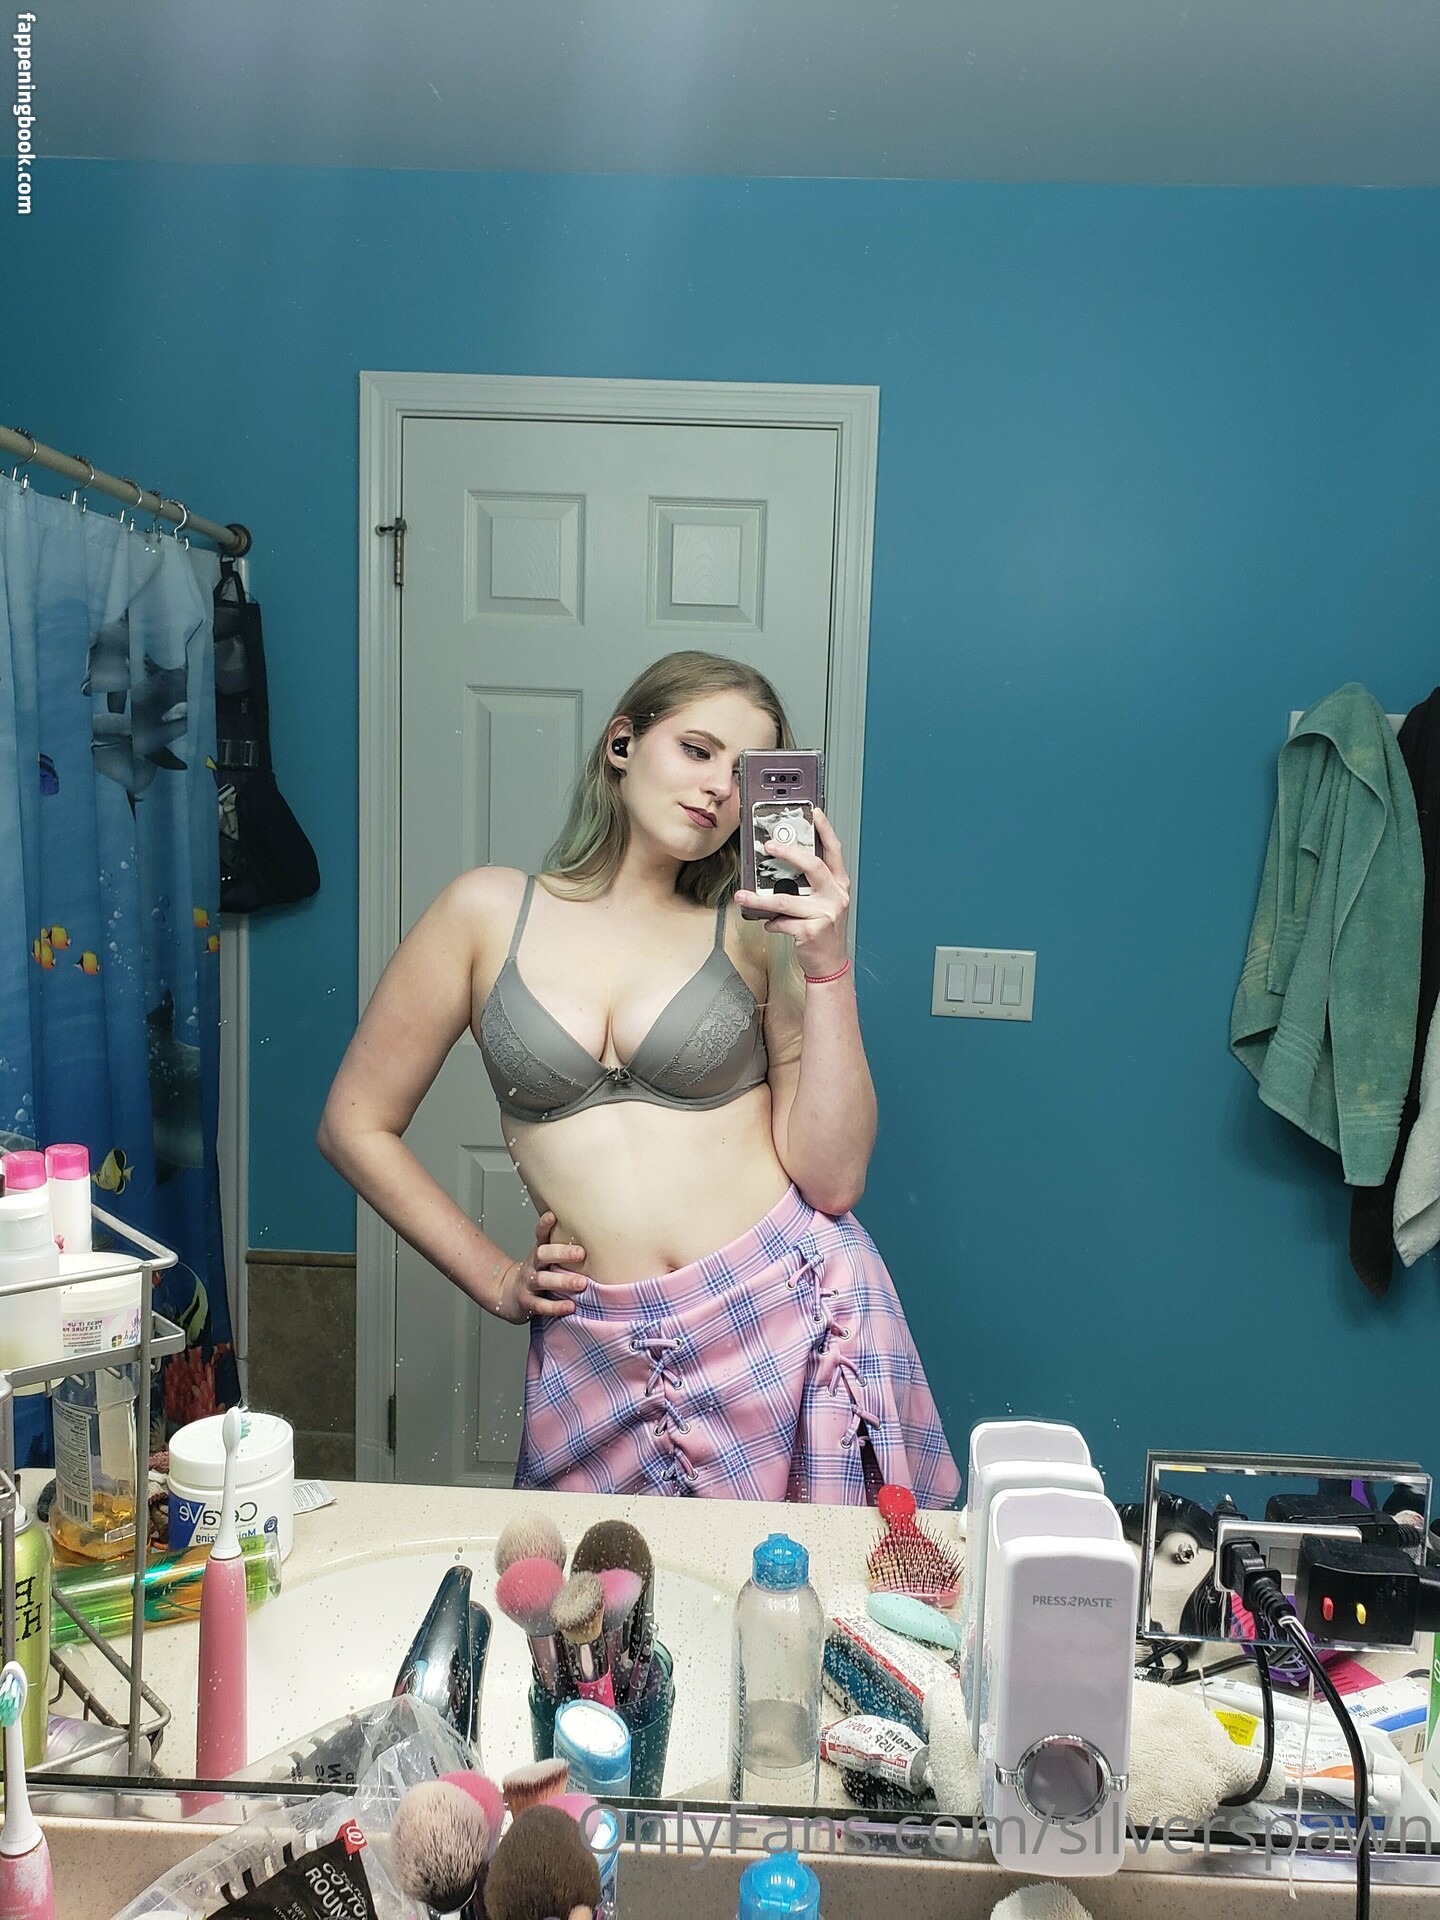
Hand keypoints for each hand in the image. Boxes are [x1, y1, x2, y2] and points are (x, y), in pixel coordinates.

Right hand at [494, 1210, 590, 1323]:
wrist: (509, 1295)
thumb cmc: (538, 1275)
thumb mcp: (547, 1259)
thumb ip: (566, 1251)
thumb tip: (599, 1240)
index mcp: (539, 1252)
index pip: (540, 1235)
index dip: (544, 1225)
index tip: (552, 1216)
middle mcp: (533, 1265)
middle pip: (542, 1254)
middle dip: (561, 1253)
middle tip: (581, 1253)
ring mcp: (528, 1284)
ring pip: (542, 1280)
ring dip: (563, 1281)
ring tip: (582, 1283)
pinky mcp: (528, 1303)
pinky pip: (541, 1305)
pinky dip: (556, 1306)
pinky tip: (570, 1306)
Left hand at [734, 806, 850, 976]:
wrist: (830, 963)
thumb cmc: (824, 930)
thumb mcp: (825, 903)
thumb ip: (811, 884)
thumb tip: (781, 866)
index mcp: (839, 885)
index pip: (834, 851)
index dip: (825, 830)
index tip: (815, 813)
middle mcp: (835, 896)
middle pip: (812, 865)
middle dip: (788, 852)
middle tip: (768, 846)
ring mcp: (825, 914)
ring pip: (787, 899)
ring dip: (761, 898)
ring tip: (744, 894)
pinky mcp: (812, 931)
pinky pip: (782, 922)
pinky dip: (770, 923)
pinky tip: (768, 923)